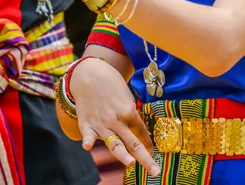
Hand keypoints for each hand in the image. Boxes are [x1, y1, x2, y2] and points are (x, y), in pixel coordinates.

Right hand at [71, 58, 159, 176]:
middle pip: (133, 143)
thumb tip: (138, 127)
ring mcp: (102, 124)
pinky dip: (88, 141)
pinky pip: (88, 135)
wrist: (90, 74)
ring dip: (123, 154)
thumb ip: (130, 112)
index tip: (153, 153)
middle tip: (155, 172)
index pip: (142, 132)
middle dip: (145, 159)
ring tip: (131, 164)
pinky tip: (88, 147)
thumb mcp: (126, 95)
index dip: (149, 143)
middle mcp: (117, 120)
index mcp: (129, 112)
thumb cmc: (111, 83)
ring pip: (114, 143)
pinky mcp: (86, 124)